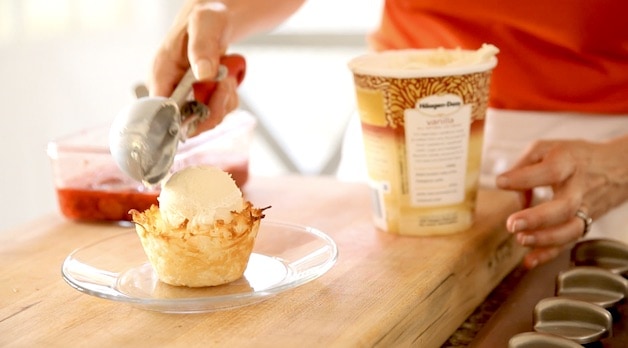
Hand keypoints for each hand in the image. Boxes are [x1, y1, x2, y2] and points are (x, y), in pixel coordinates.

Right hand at [149, 1, 238, 134]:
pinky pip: (218, 112)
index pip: (159, 111)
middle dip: (211, 109)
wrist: (217, 21)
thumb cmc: (205, 19)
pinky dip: (228, 100)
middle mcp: (171, 89)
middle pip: (185, 123)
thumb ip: (202, 46)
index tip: (202, 110)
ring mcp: (187, 97)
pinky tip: (227, 81)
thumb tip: (203, 74)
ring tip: (225, 76)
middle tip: (224, 84)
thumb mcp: (204, 23)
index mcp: (161, 73)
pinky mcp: (202, 100)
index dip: (179, 119)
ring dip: (223, 102)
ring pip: (205, 120)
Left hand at [496, 137, 627, 267]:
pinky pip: (568, 243)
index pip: (551, 170)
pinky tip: (530, 260)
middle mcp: (579, 188)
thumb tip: (510, 187)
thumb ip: (524, 164)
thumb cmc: (574, 158)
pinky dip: (549, 254)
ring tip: (521, 239)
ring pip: (571, 230)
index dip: (525, 177)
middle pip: (564, 206)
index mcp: (569, 162)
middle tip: (512, 224)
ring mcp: (584, 209)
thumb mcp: (548, 148)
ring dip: (544, 239)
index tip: (501, 182)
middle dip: (537, 218)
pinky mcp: (584, 224)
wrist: (617, 169)